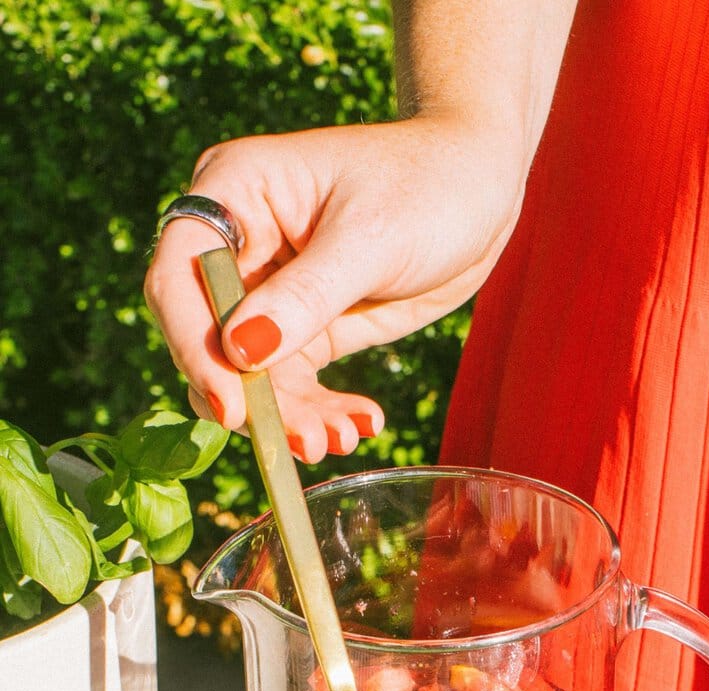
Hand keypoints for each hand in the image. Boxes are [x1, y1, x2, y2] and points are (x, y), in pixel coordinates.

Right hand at [144, 118, 524, 460]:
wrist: (481, 190)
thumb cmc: (428, 185)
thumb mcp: (370, 240)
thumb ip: (306, 297)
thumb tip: (240, 353)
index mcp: (235, 191)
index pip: (180, 278)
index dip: (193, 346)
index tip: (231, 406)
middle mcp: (241, 243)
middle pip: (208, 338)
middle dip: (249, 397)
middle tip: (298, 441)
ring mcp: (271, 290)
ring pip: (251, 373)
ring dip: (290, 417)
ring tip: (338, 440)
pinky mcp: (308, 326)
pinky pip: (295, 384)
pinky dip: (321, 412)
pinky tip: (362, 424)